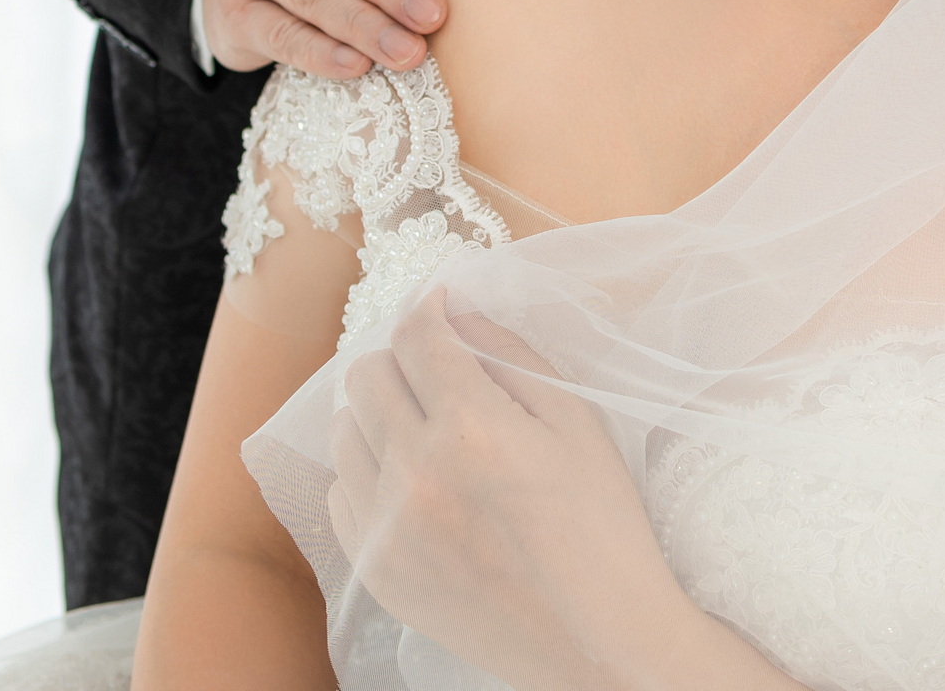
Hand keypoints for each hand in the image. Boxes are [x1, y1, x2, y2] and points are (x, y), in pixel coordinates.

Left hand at [329, 294, 779, 690]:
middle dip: (400, 355)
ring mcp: (389, 529)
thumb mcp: (575, 419)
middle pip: (366, 377)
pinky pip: (343, 495)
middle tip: (436, 364)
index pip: (416, 337)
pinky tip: (411, 476)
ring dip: (377, 410)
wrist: (598, 640)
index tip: (442, 306)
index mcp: (471, 428)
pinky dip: (367, 471)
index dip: (428, 307)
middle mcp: (416, 475)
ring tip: (423, 420)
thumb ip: (510, 353)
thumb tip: (457, 311)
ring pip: (343, 433)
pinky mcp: (380, 573)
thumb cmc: (601, 524)